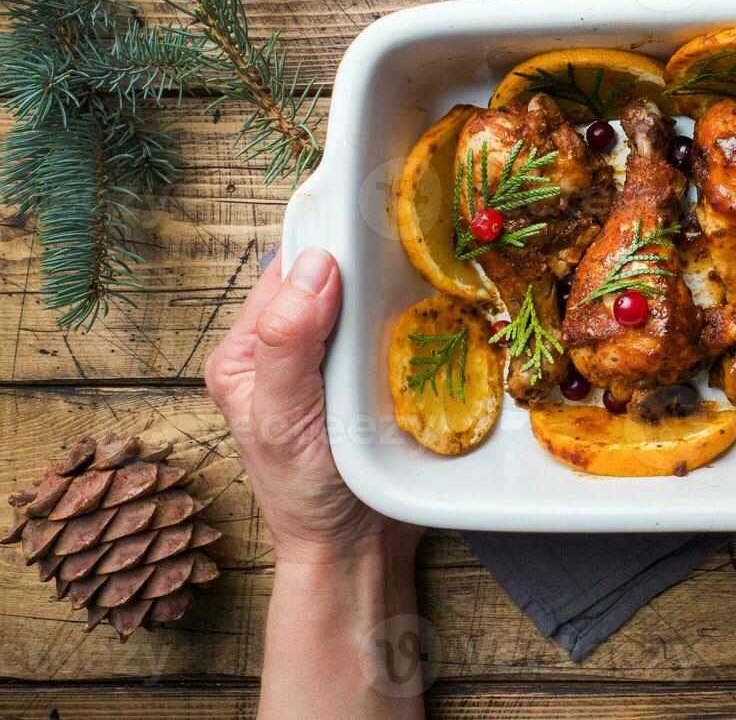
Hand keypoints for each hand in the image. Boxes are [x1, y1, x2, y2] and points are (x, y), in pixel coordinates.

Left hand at [205, 248, 422, 565]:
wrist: (356, 551)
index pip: (286, 272)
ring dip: (403, 294)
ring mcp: (336, 363)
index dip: (327, 246)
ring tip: (439, 278)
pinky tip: (444, 320)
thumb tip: (315, 266)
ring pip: (370, 304)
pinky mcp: (377, 378)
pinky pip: (398, 334)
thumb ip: (288, 344)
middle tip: (417, 250)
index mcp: (249, 351)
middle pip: (332, 281)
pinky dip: (420, 325)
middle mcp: (289, 348)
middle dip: (371, 265)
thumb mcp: (283, 419)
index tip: (373, 226)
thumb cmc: (307, 496)